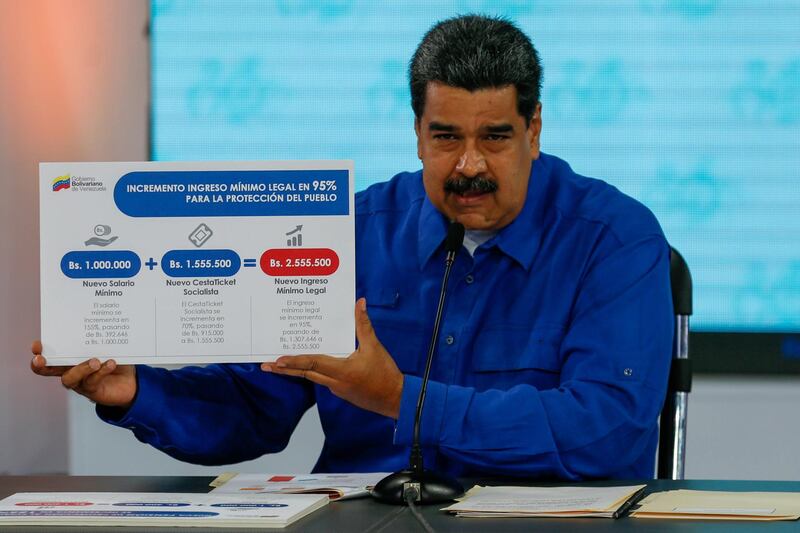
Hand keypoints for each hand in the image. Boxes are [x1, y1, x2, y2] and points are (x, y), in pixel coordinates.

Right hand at [30, 340, 137, 407]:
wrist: (130, 382)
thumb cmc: (115, 360)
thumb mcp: (109, 347)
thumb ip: (102, 339)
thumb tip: (101, 323)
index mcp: (70, 358)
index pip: (50, 354)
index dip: (40, 351)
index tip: (37, 345)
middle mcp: (70, 370)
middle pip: (49, 370)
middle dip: (42, 364)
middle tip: (40, 359)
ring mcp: (80, 382)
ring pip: (70, 378)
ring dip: (81, 368)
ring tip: (95, 361)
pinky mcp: (92, 391)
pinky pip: (92, 382)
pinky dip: (101, 372)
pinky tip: (111, 364)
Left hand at [262, 298, 403, 418]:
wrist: (396, 399)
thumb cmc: (385, 374)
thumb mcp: (374, 347)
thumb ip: (363, 325)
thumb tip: (359, 303)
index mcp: (341, 371)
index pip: (312, 364)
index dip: (293, 361)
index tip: (276, 360)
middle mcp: (334, 382)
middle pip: (305, 374)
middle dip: (284, 370)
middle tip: (265, 365)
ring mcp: (337, 389)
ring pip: (312, 378)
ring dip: (296, 371)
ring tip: (280, 365)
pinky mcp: (342, 392)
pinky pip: (322, 380)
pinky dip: (312, 372)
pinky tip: (309, 366)